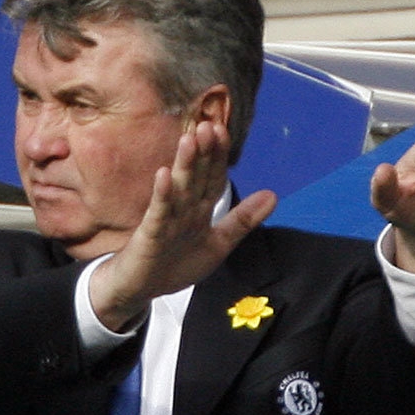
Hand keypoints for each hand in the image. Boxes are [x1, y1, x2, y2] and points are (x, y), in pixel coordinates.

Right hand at [89, 121, 276, 330]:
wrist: (140, 289)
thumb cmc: (175, 264)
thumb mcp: (219, 244)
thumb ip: (243, 220)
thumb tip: (274, 195)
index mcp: (199, 209)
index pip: (212, 177)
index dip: (218, 156)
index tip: (222, 130)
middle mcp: (183, 209)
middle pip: (195, 176)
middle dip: (203, 152)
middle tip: (208, 125)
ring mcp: (165, 220)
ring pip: (178, 189)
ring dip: (184, 165)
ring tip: (189, 140)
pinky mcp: (150, 235)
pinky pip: (158, 213)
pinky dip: (162, 195)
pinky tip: (163, 175)